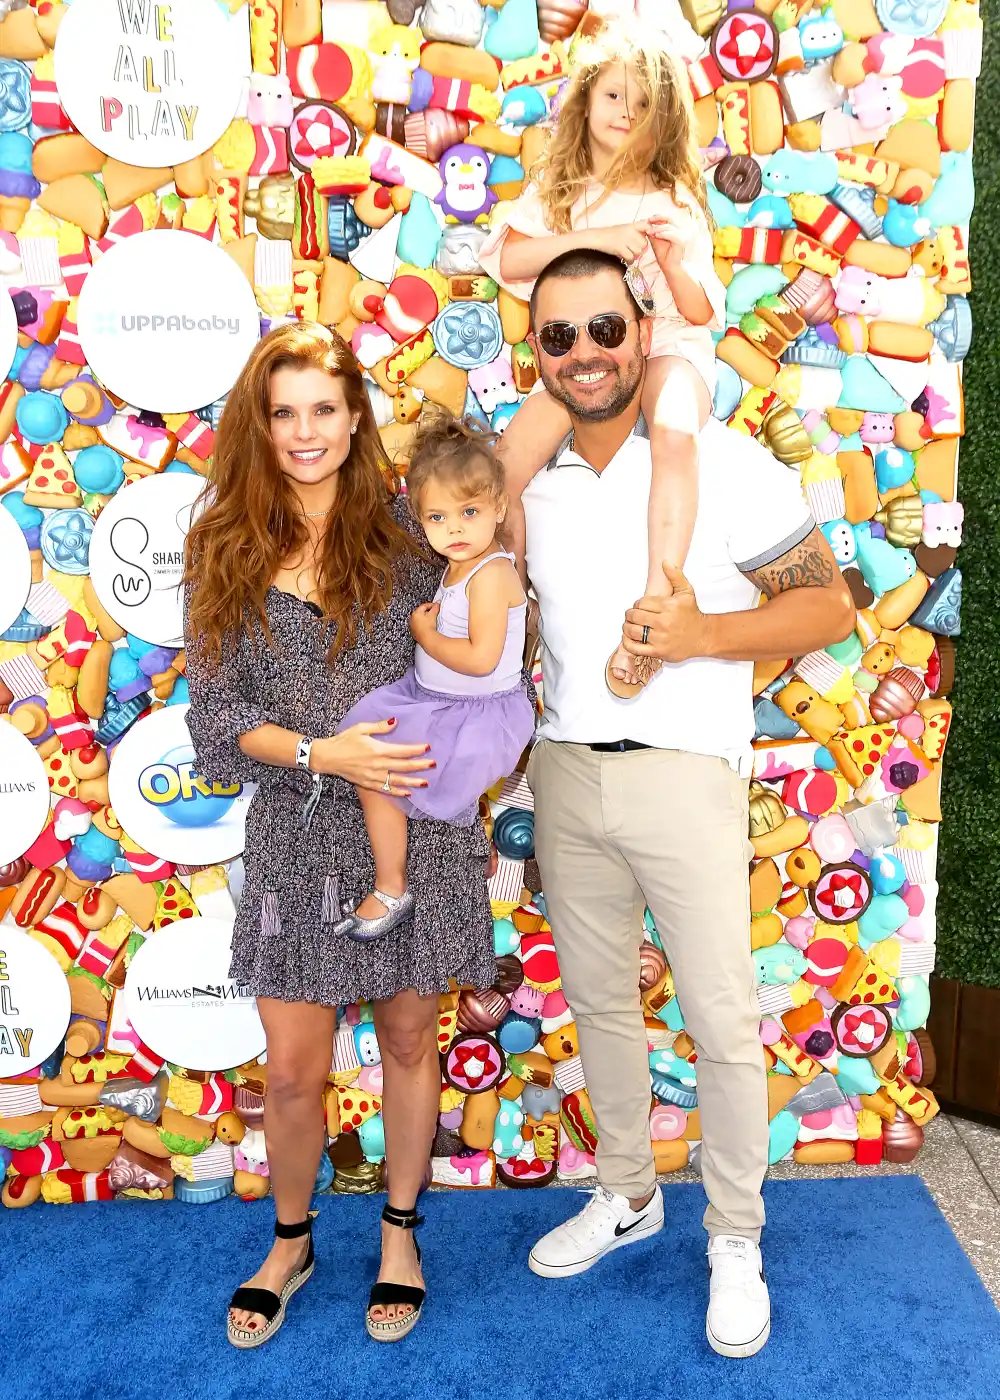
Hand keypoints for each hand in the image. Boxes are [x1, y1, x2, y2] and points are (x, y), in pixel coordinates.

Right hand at [312, 720, 432, 797]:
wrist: (328, 757)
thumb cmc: (343, 740)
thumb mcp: (361, 728)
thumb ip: (380, 727)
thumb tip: (395, 722)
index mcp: (377, 749)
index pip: (402, 750)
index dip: (416, 750)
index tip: (427, 748)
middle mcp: (377, 764)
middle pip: (403, 766)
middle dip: (420, 765)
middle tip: (433, 765)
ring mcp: (373, 776)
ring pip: (397, 780)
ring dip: (412, 781)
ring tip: (426, 782)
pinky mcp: (368, 783)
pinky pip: (386, 789)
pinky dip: (397, 792)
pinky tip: (408, 793)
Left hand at [409, 601, 439, 646]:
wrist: (427, 639)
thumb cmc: (428, 627)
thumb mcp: (433, 614)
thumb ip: (435, 607)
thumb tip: (437, 604)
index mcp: (415, 613)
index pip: (424, 606)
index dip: (431, 605)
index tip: (436, 606)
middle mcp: (412, 619)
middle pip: (421, 612)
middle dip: (428, 612)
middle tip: (434, 613)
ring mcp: (412, 626)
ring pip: (419, 620)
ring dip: (425, 619)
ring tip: (431, 621)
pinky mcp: (414, 632)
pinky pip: (419, 626)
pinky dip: (423, 625)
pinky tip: (428, 627)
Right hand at [595, 223, 649, 263]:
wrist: (597, 237)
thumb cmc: (611, 234)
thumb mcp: (625, 227)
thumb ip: (636, 230)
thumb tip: (649, 231)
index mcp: (632, 225)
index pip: (647, 225)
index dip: (651, 231)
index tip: (649, 235)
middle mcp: (630, 231)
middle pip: (644, 244)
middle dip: (640, 249)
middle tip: (633, 250)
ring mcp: (625, 239)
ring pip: (638, 252)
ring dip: (634, 256)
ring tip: (628, 254)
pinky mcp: (620, 247)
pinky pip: (630, 257)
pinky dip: (629, 261)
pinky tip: (625, 259)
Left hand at [622, 563, 712, 663]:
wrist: (703, 636)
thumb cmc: (692, 615)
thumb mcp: (687, 592)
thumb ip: (675, 576)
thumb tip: (665, 562)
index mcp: (669, 606)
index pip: (641, 603)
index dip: (637, 604)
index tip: (640, 607)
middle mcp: (664, 622)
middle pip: (635, 616)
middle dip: (630, 615)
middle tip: (633, 616)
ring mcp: (660, 638)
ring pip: (632, 631)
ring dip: (626, 627)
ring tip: (629, 625)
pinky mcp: (658, 651)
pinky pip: (635, 647)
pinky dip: (627, 642)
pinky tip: (629, 638)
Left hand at [642, 213, 689, 272]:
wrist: (669, 267)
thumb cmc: (663, 255)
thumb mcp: (656, 241)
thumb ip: (653, 233)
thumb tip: (646, 224)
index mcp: (673, 230)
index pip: (666, 219)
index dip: (657, 217)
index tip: (648, 219)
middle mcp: (678, 231)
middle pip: (669, 219)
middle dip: (658, 219)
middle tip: (649, 220)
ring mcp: (680, 236)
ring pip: (669, 227)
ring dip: (657, 228)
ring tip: (649, 232)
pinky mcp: (680, 241)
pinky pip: (671, 235)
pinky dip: (662, 234)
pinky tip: (655, 236)